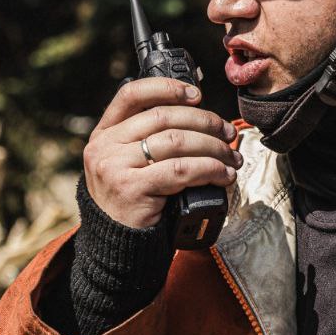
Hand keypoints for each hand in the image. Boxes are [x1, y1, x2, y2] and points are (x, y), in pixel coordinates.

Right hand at [82, 77, 240, 228]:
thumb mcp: (128, 164)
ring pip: (177, 142)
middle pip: (164, 117)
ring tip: (231, 158)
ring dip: (213, 148)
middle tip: (228, 132)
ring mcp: (115, 167)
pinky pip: (182, 170)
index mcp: (104, 133)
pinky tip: (223, 176)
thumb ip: (147, 139)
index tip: (196, 94)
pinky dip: (210, 170)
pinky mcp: (133, 189)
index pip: (131, 95)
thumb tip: (199, 114)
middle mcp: (105, 146)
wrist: (116, 246)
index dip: (167, 88)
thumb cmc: (133, 202)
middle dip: (205, 122)